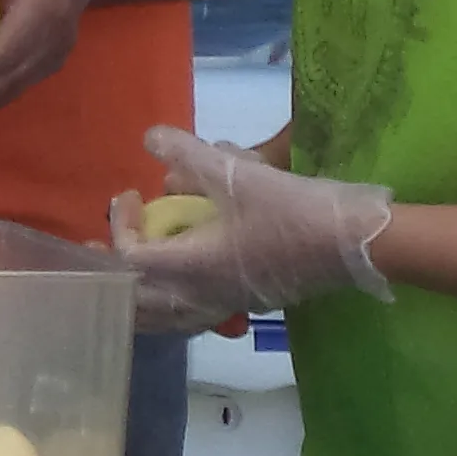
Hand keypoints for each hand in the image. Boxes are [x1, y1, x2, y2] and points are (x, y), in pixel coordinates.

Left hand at [106, 124, 394, 333]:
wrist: (358, 245)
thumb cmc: (294, 210)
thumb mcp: (237, 173)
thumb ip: (188, 155)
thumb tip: (149, 139)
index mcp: (192, 268)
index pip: (131, 259)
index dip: (119, 226)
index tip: (128, 193)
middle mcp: (204, 295)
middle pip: (139, 304)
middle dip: (113, 275)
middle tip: (98, 249)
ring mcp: (228, 304)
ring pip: (167, 316)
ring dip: (140, 296)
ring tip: (131, 271)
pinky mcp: (250, 302)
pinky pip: (195, 314)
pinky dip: (173, 302)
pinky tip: (182, 278)